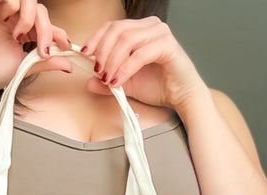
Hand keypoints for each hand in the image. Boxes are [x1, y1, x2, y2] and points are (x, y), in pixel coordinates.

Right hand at [0, 0, 72, 96]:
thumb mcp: (27, 67)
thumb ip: (47, 62)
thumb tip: (69, 65)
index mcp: (22, 28)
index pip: (45, 22)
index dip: (57, 32)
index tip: (65, 45)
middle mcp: (14, 16)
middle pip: (40, 9)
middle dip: (46, 30)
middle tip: (42, 50)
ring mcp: (2, 8)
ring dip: (30, 17)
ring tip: (19, 36)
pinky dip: (14, 5)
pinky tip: (7, 22)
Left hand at [81, 17, 206, 112]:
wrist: (182, 97)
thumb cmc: (158, 86)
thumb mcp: (126, 84)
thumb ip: (107, 81)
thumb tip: (88, 82)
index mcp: (140, 29)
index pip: (112, 26)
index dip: (96, 38)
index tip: (84, 54)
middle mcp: (150, 26)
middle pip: (117, 30)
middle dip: (103, 51)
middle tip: (97, 71)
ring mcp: (160, 33)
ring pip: (127, 40)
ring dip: (113, 61)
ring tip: (107, 79)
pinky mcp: (167, 45)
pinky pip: (140, 54)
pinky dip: (125, 68)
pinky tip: (118, 81)